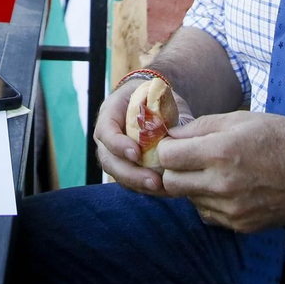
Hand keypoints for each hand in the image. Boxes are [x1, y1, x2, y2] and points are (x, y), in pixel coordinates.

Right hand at [90, 77, 190, 196]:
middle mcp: (107, 137)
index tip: (137, 153)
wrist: (147, 101)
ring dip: (138, 184)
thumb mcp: (154, 93)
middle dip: (131, 174)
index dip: (118, 145)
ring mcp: (114, 154)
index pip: (106, 132)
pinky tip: (163, 190)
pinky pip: (130, 182)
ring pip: (119, 175)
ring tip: (160, 188)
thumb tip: (178, 126)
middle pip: (110, 161)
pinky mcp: (125, 167)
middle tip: (153, 181)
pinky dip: (145, 188)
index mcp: (110, 114)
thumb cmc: (151, 95)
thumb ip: (161, 106)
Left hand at [155, 112, 284, 233]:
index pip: (167, 157)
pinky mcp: (242, 225)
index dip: (167, 147)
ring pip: (190, 200)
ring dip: (194, 185)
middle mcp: (223, 185)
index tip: (175, 143)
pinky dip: (211, 202)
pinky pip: (210, 215)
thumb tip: (172, 135)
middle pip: (171, 183)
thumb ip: (201, 128)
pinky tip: (229, 187)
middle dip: (174, 169)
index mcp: (221, 153)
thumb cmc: (283, 137)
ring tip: (216, 171)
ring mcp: (232, 210)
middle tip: (188, 159)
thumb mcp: (241, 119)